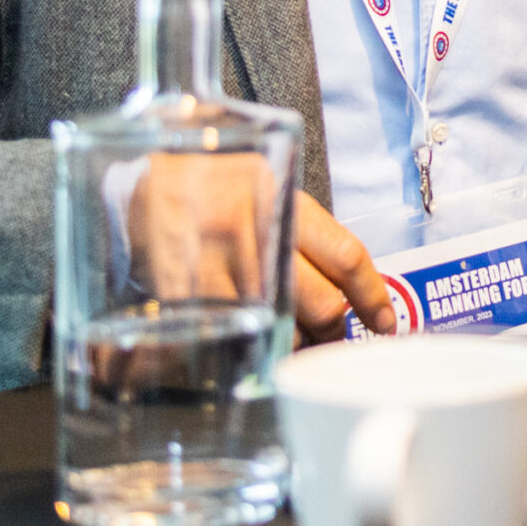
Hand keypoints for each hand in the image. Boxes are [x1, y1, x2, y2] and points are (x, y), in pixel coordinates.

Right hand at [123, 161, 391, 345]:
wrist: (142, 178)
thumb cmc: (211, 186)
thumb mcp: (266, 189)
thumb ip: (303, 232)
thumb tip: (345, 285)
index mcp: (288, 204)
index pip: (347, 257)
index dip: (372, 297)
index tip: (384, 322)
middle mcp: (263, 232)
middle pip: (322, 303)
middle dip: (331, 331)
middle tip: (328, 338)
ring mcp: (226, 265)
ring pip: (283, 326)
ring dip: (294, 343)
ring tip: (288, 342)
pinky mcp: (193, 291)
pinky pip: (238, 333)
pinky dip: (250, 347)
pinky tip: (249, 344)